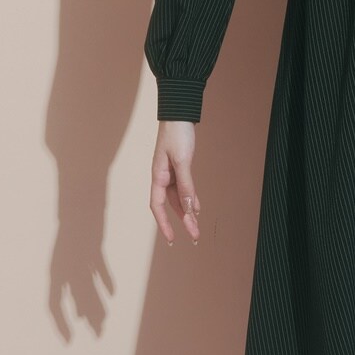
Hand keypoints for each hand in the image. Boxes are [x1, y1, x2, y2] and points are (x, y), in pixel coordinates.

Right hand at [150, 121, 200, 245]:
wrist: (179, 114)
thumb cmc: (177, 134)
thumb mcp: (183, 159)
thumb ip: (185, 183)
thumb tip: (187, 206)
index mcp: (158, 176)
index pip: (158, 206)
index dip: (163, 223)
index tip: (171, 239)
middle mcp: (162, 177)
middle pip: (171, 206)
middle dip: (182, 222)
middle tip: (194, 238)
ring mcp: (171, 173)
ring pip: (178, 199)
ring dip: (187, 213)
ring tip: (196, 228)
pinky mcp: (179, 168)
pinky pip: (184, 188)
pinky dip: (190, 199)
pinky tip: (196, 209)